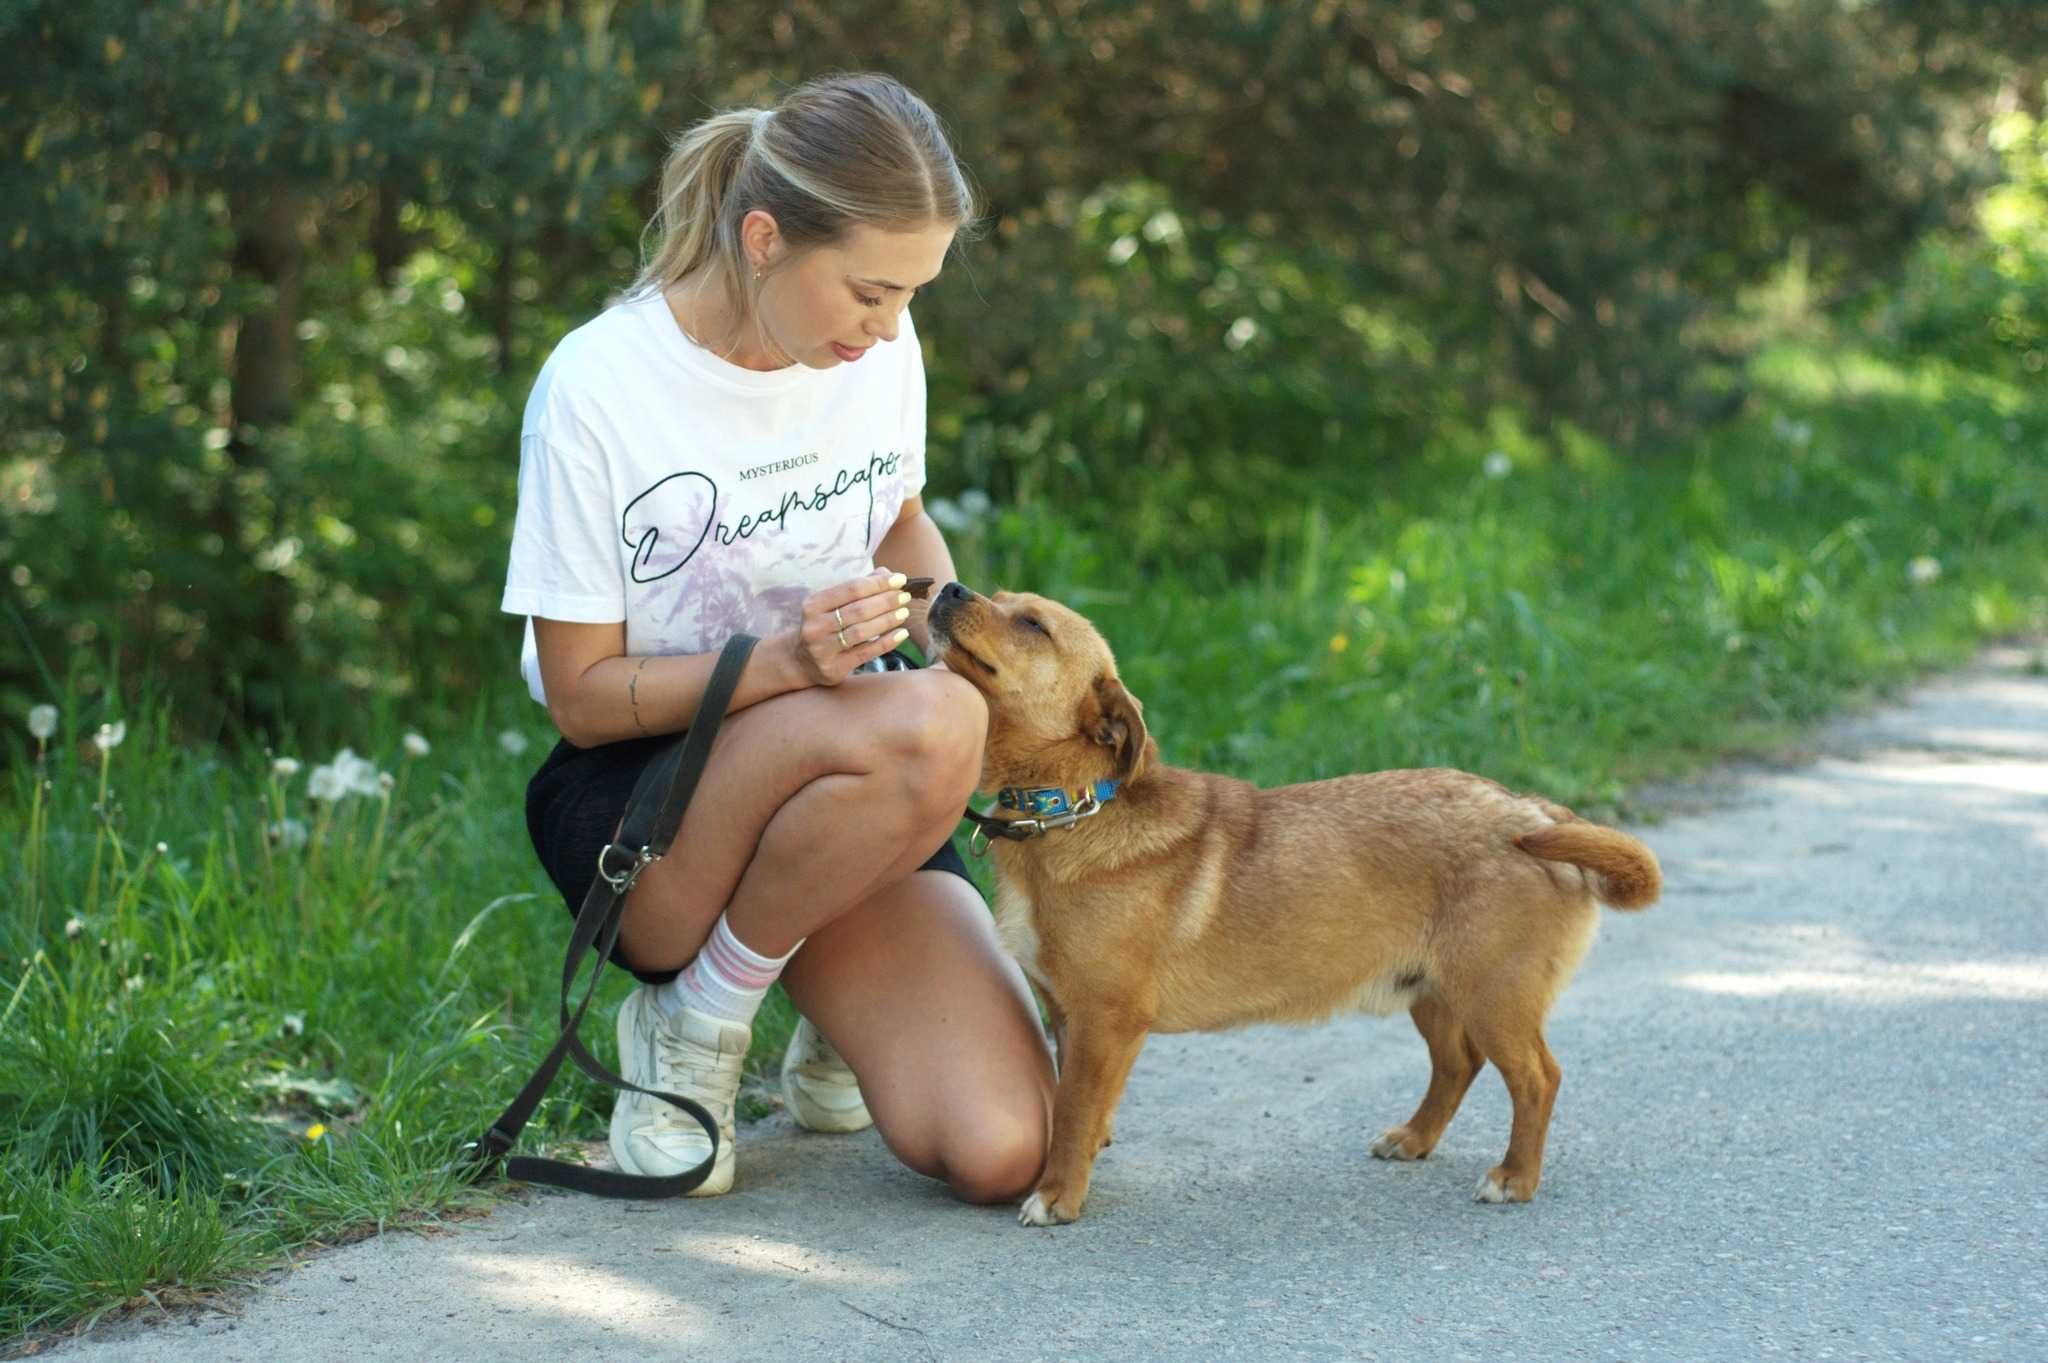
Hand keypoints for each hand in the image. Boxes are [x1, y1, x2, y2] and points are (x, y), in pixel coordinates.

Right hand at [787, 568, 912, 686]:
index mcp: (814, 604)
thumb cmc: (823, 626)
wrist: (800, 661)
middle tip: (905, 596)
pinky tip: (901, 634)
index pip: (852, 588)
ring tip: (904, 612)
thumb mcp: (832, 605)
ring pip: (861, 631)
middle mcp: (816, 626)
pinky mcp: (834, 668)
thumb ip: (857, 588)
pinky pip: (865, 653)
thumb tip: (886, 573)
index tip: (900, 579)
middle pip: (858, 610)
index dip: (878, 583)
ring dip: (887, 620)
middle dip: (886, 601)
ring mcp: (823, 649)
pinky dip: (886, 643)